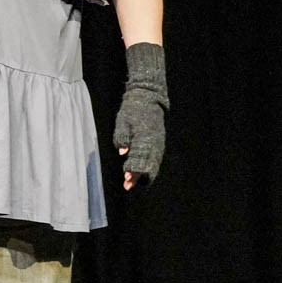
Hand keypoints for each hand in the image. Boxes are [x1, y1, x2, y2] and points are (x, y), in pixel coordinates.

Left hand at [113, 43, 167, 189]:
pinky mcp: (159, 140)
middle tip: (127, 185)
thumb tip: (123, 151)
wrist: (148, 97)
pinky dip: (150, 166)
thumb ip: (122, 136)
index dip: (133, 170)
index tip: (126, 178)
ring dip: (144, 172)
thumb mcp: (122, 121)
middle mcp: (153, 140)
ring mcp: (158, 140)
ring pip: (153, 162)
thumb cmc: (132, 109)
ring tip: (133, 181)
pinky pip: (156, 157)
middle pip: (147, 163)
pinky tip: (143, 173)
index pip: (139, 158)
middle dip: (137, 175)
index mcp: (144, 136)